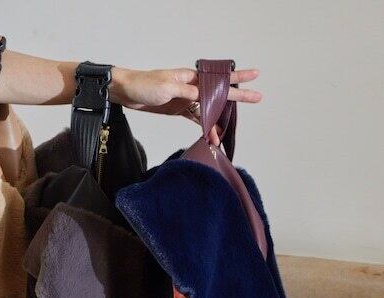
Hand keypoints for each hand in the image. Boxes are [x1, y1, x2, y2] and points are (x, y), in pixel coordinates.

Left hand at [109, 67, 261, 144]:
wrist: (125, 92)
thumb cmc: (144, 85)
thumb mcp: (168, 88)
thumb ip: (188, 93)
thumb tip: (207, 98)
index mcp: (190, 77)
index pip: (218, 78)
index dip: (238, 77)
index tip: (255, 76)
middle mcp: (191, 86)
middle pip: (218, 93)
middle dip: (237, 98)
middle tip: (257, 98)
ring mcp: (185, 98)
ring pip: (208, 109)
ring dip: (216, 121)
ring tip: (222, 135)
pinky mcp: (177, 109)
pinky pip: (196, 117)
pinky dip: (203, 126)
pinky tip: (210, 134)